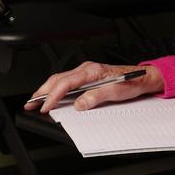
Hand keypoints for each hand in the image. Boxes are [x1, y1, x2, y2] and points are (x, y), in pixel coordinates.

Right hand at [24, 61, 163, 113]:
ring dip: (47, 89)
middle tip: (31, 103)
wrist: (143, 77)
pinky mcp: (87, 75)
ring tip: (36, 100)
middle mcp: (87, 68)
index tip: (45, 107)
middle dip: (42, 91)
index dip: (53, 96)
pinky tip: (52, 94)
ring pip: (60, 78)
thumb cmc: (131, 83)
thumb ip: (96, 97)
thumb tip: (80, 104)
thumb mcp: (116, 92)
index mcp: (92, 71)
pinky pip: (67, 80)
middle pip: (58, 78)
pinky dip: (56, 87)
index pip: (66, 83)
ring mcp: (86, 70)